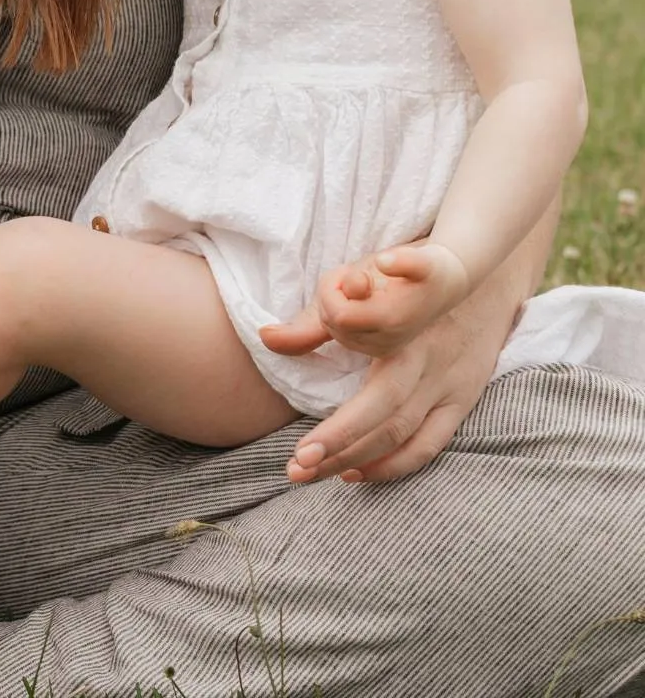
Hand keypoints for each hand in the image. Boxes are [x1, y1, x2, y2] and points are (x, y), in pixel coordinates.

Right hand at [263, 241, 471, 363]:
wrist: (447, 272)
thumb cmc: (391, 292)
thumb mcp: (347, 311)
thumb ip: (309, 329)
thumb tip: (265, 337)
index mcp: (376, 343)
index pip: (334, 323)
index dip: (329, 301)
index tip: (343, 289)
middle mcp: (396, 333)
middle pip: (341, 312)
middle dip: (336, 289)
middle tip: (357, 278)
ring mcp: (415, 304)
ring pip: (358, 291)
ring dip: (353, 274)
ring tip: (367, 271)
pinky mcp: (433, 273)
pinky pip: (414, 269)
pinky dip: (399, 264)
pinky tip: (386, 262)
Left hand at [273, 275, 501, 485]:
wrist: (480, 274)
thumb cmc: (405, 279)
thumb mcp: (359, 285)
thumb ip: (315, 319)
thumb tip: (267, 338)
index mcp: (405, 343)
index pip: (373, 402)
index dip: (338, 432)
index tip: (300, 453)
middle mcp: (431, 371)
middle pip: (389, 427)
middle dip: (341, 453)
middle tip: (296, 471)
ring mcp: (451, 388)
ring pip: (409, 440)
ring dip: (364, 463)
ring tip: (317, 473)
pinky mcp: (462, 399)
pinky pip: (432, 442)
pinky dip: (398, 463)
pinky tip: (360, 472)